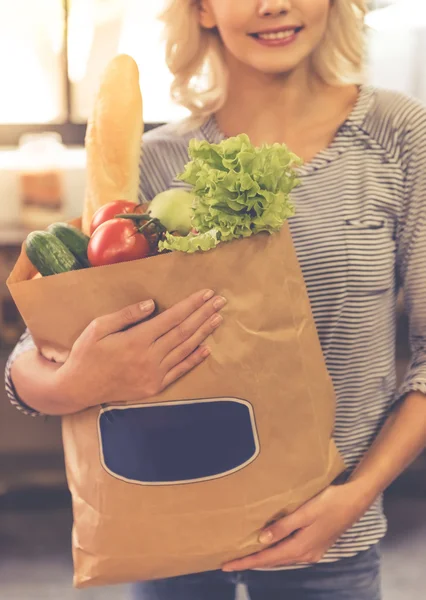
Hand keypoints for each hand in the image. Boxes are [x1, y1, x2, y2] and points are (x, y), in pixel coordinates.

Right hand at [54, 288, 225, 410]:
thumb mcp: (98, 327)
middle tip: (220, 302)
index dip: (191, 305)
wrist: (78, 389)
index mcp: (136, 340)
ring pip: (185, 350)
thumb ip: (126, 315)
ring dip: (204, 333)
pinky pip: (180, 371)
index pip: (172, 318)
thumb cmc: (86, 354)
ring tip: (218, 319)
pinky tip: (207, 348)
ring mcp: (154, 374)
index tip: (206, 294)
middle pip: (184, 332)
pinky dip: (194, 359)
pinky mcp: (154, 387)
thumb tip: (152, 304)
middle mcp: (149, 358)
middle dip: (204, 314)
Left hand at [222, 484, 369, 569]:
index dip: (245, 562)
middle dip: (251, 562)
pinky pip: (290, 553)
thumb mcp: (305, 512)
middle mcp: (306, 554)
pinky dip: (276, 552)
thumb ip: (283, 526)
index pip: (266, 558)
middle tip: (230, 562)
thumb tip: (261, 540)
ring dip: (263, 558)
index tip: (226, 565)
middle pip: (272, 561)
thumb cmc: (330, 502)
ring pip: (281, 558)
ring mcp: (312, 551)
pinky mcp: (316, 544)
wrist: (356, 500)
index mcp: (301, 547)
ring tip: (245, 556)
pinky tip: (270, 547)